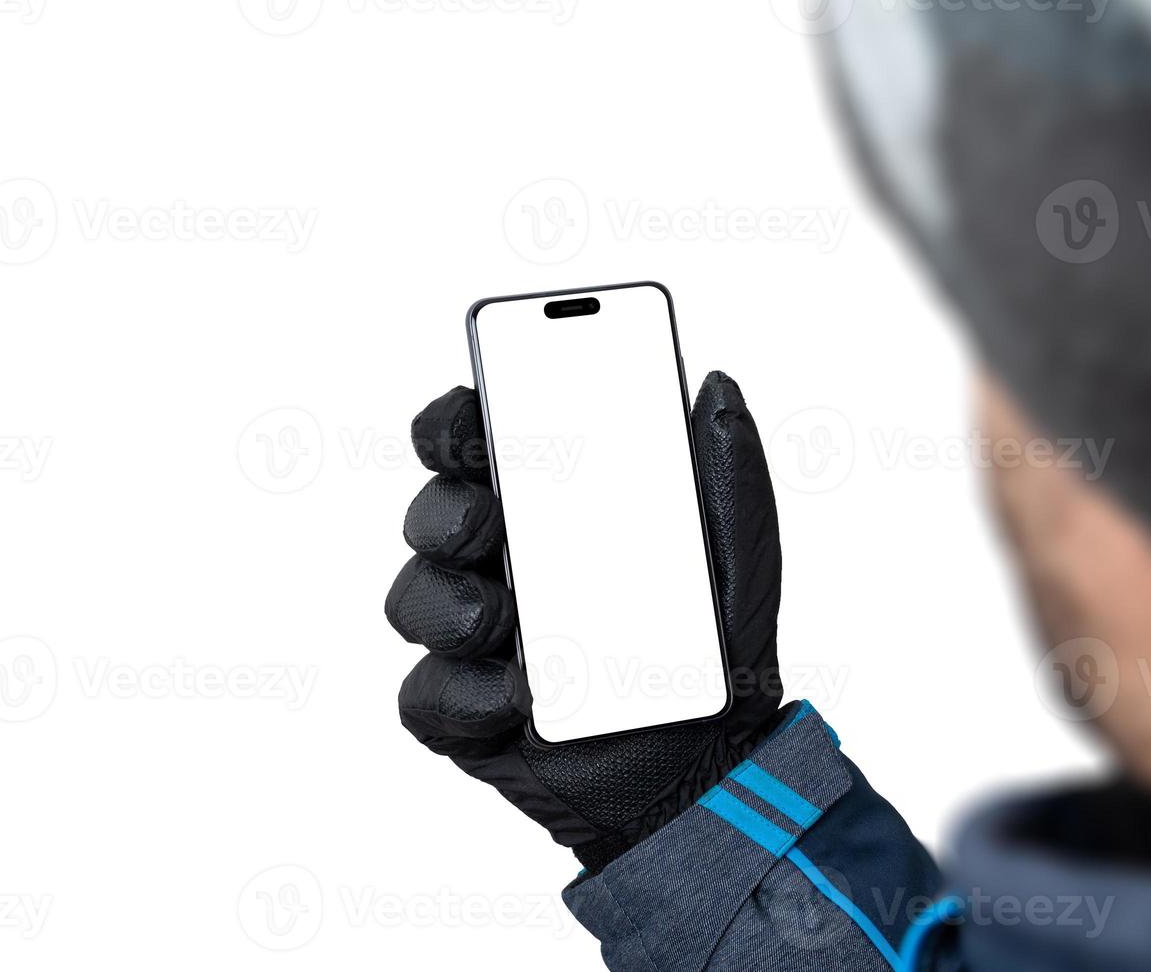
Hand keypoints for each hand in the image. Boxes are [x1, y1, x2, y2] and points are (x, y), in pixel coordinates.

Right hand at [385, 372, 783, 872]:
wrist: (708, 764)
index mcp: (551, 510)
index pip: (475, 444)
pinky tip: (520, 700)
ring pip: (413, 599)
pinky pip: (425, 694)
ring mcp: (472, 640)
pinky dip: (467, 696)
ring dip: (454, 606)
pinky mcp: (461, 712)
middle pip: (430, 512)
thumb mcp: (738, 552)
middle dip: (445, 510)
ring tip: (516, 627)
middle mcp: (499, 564)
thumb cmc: (717, 649)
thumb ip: (726, 469)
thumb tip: (716, 385)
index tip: (470, 418)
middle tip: (489, 522)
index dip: (454, 422)